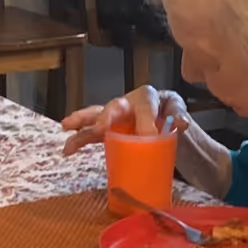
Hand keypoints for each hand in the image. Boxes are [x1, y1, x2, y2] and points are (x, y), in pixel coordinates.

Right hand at [60, 85, 181, 155]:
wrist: (162, 119)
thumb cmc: (168, 112)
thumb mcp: (176, 110)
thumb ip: (179, 114)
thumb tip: (180, 123)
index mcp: (146, 98)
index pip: (144, 104)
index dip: (145, 118)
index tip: (148, 135)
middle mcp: (126, 104)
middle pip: (113, 107)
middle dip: (106, 116)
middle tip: (100, 127)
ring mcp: (114, 116)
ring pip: (95, 116)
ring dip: (81, 122)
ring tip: (66, 127)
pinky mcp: (107, 130)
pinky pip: (91, 133)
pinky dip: (79, 139)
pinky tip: (68, 149)